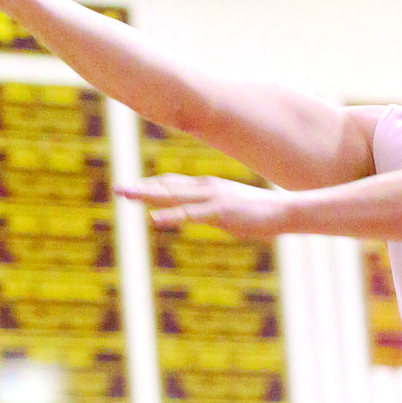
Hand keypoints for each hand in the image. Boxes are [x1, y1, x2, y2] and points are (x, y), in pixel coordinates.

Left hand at [116, 174, 291, 238]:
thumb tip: (202, 214)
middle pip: (167, 186)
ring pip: (172, 195)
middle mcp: (206, 188)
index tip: (132, 186)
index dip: (151, 184)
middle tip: (118, 189)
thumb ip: (212, 208)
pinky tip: (153, 218)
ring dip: (147, 195)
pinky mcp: (219, 213)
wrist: (284, 211)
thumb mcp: (230, 207)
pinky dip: (170, 215)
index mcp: (208, 186)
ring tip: (126, 195)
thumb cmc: (259, 212)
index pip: (173, 184)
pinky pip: (189, 214)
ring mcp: (212, 199)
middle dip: (141, 187)